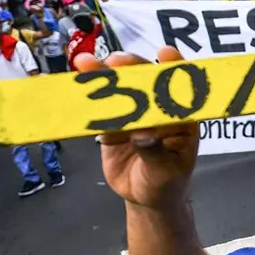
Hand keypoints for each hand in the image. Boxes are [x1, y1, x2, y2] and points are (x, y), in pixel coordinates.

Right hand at [74, 47, 199, 209]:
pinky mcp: (111, 126)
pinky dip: (86, 99)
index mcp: (181, 118)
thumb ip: (155, 152)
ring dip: (102, 76)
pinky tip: (73, 86)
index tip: (164, 54)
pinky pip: (99, 110)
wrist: (146, 199)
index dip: (174, 67)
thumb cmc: (167, 183)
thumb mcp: (165, 172)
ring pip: (118, 91)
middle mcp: (158, 111)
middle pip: (145, 82)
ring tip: (85, 63)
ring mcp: (133, 116)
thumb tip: (143, 133)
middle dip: (131, 68)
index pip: (181, 87)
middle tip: (116, 61)